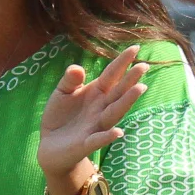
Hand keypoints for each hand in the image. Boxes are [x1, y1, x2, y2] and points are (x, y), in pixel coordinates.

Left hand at [36, 45, 147, 191]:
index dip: (122, 62)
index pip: (112, 75)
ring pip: (114, 112)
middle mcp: (101, 108)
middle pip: (118, 92)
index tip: (135, 48)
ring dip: (126, 101)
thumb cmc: (60, 117)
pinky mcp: (86, 143)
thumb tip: (78, 68)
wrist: (51, 146)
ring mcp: (96, 125)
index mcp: (96, 93)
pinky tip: (118, 132)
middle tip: (144, 65)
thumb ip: (69, 80)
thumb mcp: (62, 93)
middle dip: (131, 79)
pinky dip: (108, 136)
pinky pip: (99, 139)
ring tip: (139, 88)